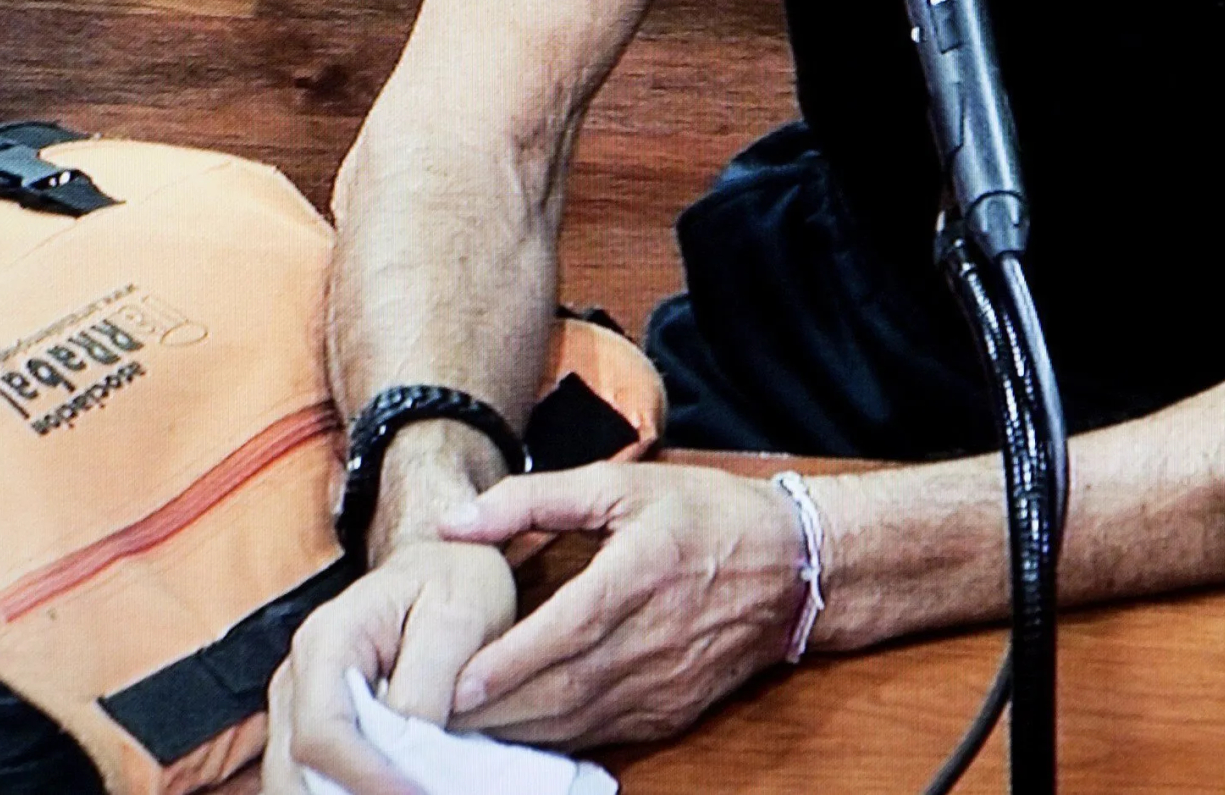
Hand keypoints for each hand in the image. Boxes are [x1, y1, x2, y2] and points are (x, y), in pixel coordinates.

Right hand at [261, 539, 519, 794]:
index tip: (414, 794)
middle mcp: (298, 674)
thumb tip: (408, 740)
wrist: (443, 565)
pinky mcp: (317, 723)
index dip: (363, 776)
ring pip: (296, 776)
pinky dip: (345, 789)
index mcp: (328, 639)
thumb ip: (429, 679)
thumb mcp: (459, 616)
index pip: (324, 730)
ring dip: (342, 794)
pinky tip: (388, 788)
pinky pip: (315, 774)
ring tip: (406, 789)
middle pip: (294, 764)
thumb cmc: (455, 583)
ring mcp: (299, 702)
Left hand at [437, 462, 806, 748]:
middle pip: (563, 688)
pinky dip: (551, 740)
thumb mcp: (624, 485)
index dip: (511, 659)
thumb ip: (534, 499)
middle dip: (493, 708)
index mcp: (644, 570)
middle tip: (428, 713)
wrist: (796, 566)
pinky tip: (511, 732)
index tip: (457, 679)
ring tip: (455, 728)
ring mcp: (666, 682)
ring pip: (577, 721)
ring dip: (515, 731)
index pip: (570, 626)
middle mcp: (656, 635)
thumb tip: (456, 521)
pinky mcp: (672, 711)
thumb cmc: (706, 515)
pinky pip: (601, 734)